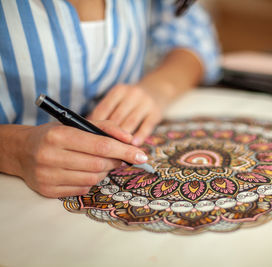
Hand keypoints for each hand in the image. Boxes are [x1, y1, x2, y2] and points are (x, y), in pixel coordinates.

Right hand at [16, 120, 147, 197]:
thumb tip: (130, 139)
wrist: (22, 151)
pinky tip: (87, 171)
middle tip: (120, 158)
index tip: (142, 155)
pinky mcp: (47, 190)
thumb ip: (106, 127)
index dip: (124, 151)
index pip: (100, 145)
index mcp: (59, 135)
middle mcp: (50, 156)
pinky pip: (82, 189)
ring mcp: (47, 175)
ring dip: (105, 171)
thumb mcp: (77, 123)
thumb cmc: (55, 135)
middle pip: (98, 164)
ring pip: (92, 178)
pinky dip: (91, 180)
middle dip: (116, 161)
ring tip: (102, 163)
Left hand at [88, 84, 162, 145]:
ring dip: (123, 138)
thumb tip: (88, 129)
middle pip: (116, 117)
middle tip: (100, 149)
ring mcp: (145, 102)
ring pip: (130, 123)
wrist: (159, 90)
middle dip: (108, 134)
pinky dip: (140, 136)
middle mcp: (132, 94)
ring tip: (115, 151)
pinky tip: (134, 145)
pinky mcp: (156, 112)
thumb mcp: (120, 98)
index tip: (89, 138)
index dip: (95, 124)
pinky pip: (146, 126)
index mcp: (119, 90)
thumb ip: (107, 111)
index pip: (103, 109)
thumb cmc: (132, 100)